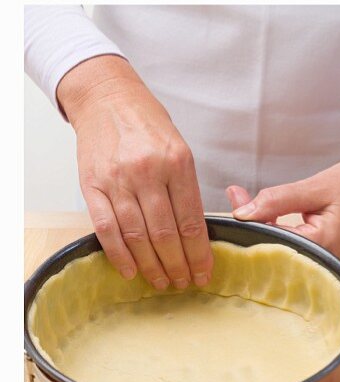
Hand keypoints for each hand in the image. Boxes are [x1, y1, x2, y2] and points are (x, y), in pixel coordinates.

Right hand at [57, 55, 212, 289]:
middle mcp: (148, 172)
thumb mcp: (179, 147)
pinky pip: (106, 228)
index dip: (199, 253)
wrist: (107, 99)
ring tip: (162, 282)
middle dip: (178, 264)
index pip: (191, 219)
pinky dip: (118, 254)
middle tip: (185, 283)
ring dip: (151, 265)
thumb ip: (185, 186)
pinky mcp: (92, 185)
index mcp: (177, 162)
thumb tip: (195, 231)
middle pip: (165, 233)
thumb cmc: (147, 123)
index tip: (204, 272)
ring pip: (137, 235)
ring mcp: (118, 180)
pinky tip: (130, 270)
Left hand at [227, 157, 339, 264]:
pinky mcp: (327, 257)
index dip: (248, 220)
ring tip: (249, 200)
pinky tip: (270, 214)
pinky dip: (280, 230)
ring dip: (264, 226)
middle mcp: (323, 262)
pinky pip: (295, 248)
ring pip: (282, 249)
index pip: (270, 239)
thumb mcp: (317, 186)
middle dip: (251, 224)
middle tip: (237, 195)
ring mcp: (326, 263)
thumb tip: (242, 211)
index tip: (233, 200)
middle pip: (273, 248)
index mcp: (321, 246)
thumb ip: (278, 199)